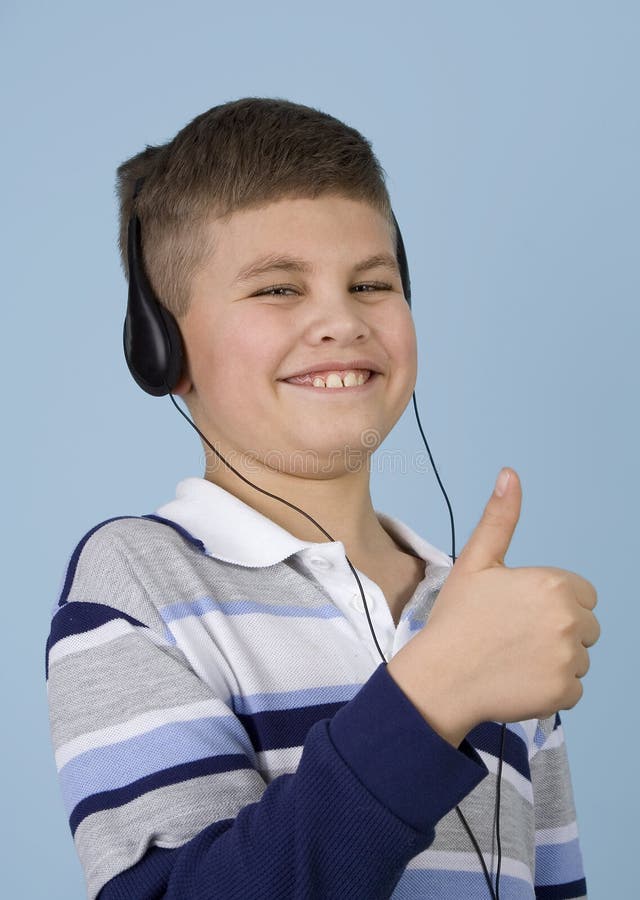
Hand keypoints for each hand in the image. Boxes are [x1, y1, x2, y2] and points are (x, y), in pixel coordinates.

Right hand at [386, 468, 600, 745]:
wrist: (440, 676)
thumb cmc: (456, 618)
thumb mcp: (475, 562)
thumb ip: (500, 519)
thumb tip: (510, 474)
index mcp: (553, 585)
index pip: (581, 594)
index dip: (551, 602)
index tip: (519, 612)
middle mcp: (569, 621)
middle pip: (586, 626)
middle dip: (558, 630)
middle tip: (514, 636)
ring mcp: (569, 659)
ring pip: (580, 657)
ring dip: (556, 660)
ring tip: (514, 658)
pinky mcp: (565, 692)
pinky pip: (573, 688)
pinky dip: (551, 688)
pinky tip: (519, 679)